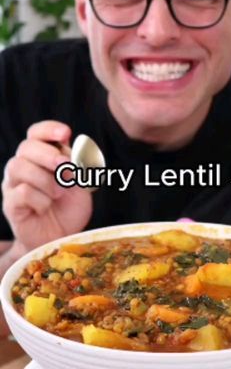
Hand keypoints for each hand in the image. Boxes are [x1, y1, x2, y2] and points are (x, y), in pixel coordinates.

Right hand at [2, 120, 92, 252]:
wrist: (62, 239)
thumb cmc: (69, 209)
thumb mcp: (80, 185)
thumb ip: (76, 166)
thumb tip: (71, 149)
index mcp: (40, 158)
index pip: (36, 134)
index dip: (48, 129)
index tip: (66, 133)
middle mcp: (23, 167)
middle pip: (26, 147)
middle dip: (48, 155)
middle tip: (65, 169)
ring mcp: (13, 185)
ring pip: (19, 167)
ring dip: (45, 179)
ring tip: (59, 193)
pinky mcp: (10, 204)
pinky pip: (21, 192)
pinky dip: (40, 199)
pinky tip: (47, 207)